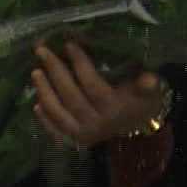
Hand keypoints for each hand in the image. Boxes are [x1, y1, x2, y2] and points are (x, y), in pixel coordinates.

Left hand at [31, 43, 168, 148]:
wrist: (138, 128)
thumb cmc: (142, 103)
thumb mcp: (151, 92)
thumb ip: (149, 85)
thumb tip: (149, 78)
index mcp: (115, 109)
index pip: (92, 85)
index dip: (80, 64)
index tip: (68, 45)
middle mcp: (96, 124)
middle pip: (71, 97)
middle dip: (55, 72)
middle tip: (42, 51)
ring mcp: (83, 135)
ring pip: (59, 113)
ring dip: (45, 92)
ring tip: (36, 72)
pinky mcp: (74, 142)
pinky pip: (55, 131)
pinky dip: (44, 119)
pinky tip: (36, 104)